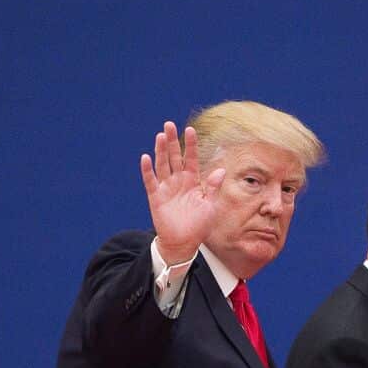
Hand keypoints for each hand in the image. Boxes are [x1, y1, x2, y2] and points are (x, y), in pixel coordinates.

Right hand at [139, 121, 226, 264]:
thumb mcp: (210, 206)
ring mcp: (166, 188)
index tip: (191, 130)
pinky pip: (151, 181)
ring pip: (162, 165)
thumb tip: (221, 169)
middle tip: (169, 124)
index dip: (190, 145)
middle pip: (174, 157)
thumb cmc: (199, 225)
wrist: (184, 243)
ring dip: (160, 151)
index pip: (191, 159)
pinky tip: (146, 157)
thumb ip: (212, 187)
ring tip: (160, 135)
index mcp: (193, 181)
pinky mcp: (156, 197)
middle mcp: (179, 181)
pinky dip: (147, 170)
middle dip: (172, 141)